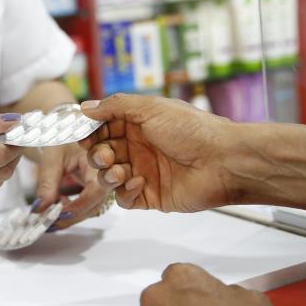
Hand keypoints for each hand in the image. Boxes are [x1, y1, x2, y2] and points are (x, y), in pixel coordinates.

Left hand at [33, 143, 108, 230]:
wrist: (69, 132)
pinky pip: (87, 207)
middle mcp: (106, 175)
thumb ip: (48, 183)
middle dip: (72, 216)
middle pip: (96, 204)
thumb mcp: (53, 157)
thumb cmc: (64, 139)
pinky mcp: (96, 191)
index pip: (96, 189)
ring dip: (70, 217)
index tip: (60, 213)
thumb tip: (39, 210)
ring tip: (48, 218)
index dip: (80, 204)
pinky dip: (70, 212)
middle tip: (50, 222)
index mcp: (100, 161)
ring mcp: (103, 185)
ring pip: (91, 209)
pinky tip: (55, 211)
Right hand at [80, 94, 236, 212]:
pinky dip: (126, 191)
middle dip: (97, 155)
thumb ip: (115, 106)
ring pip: (109, 177)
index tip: (82, 136)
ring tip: (119, 170)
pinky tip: (139, 182)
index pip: (103, 128)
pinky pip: (125, 198)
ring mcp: (143, 172)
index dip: (90, 133)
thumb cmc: (192, 130)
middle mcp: (139, 148)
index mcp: (138, 124)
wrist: (224, 161)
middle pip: (102, 153)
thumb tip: (85, 107)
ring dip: (108, 174)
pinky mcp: (150, 196)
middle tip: (106, 155)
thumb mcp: (150, 108)